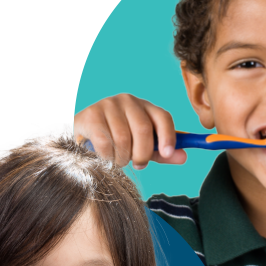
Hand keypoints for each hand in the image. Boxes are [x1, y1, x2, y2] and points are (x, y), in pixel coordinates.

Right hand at [73, 94, 187, 168]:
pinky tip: (106, 157)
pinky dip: (108, 156)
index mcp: (144, 106)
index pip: (163, 117)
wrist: (82, 134)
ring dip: (122, 157)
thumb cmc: (115, 140)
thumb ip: (161, 152)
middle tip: (139, 164)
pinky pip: (105, 142)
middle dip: (142, 153)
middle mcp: (128, 101)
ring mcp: (108, 105)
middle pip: (143, 129)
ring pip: (123, 138)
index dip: (168, 136)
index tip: (167, 154)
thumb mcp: (141, 146)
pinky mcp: (91, 115)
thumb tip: (183, 157)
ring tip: (118, 160)